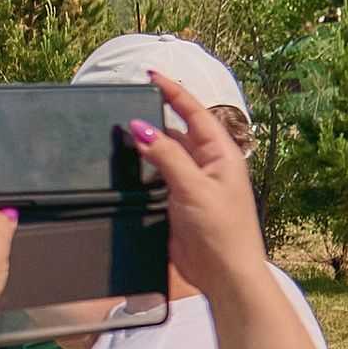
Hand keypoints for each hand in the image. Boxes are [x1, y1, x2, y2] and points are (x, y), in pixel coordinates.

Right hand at [130, 73, 269, 299]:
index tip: (151, 75)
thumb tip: (141, 128)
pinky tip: (130, 166)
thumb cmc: (222, 231)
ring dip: (148, 144)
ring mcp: (194, 183)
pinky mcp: (180, 202)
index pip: (194, 112)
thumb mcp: (193, 187)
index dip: (173, 92)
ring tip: (123, 134)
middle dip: (155, 117)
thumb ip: (166, 155)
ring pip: (166, 153)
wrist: (224, 274)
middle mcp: (208, 164)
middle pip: (178, 130)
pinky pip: (159, 176)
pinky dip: (145, 168)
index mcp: (222, 154)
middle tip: (128, 105)